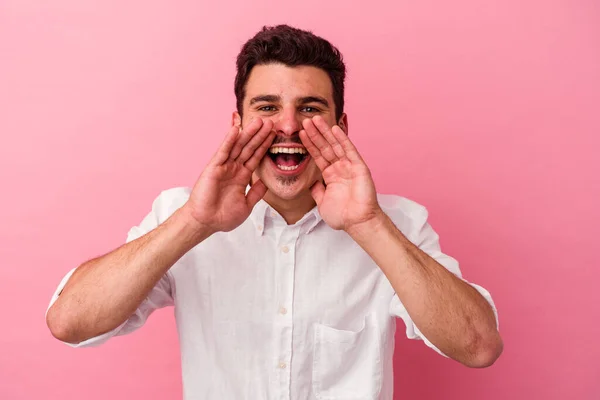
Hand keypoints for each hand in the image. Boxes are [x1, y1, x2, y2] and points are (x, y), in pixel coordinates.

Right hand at [184, 118, 274, 233]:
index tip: (274, 134)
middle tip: (270, 122)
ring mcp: (224, 167)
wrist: (206, 223)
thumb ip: (256, 192)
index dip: (265, 145)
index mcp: (242, 176)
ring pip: (238, 146)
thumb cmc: (222, 216)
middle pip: (249, 148)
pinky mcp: (213, 168)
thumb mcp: (246, 205)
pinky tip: (236, 129)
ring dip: (248, 133)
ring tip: (259, 121)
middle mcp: (233, 168)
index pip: (256, 157)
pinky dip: (229, 140)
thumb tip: (266, 182)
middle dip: (259, 135)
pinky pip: (223, 152)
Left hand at [300, 116, 382, 231]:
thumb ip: (317, 191)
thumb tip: (311, 184)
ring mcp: (349, 166)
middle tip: (306, 120)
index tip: (300, 134)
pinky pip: (349, 150)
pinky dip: (342, 139)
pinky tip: (334, 128)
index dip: (310, 144)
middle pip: (325, 147)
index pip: (318, 156)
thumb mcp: (322, 202)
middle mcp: (340, 168)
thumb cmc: (343, 216)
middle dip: (315, 134)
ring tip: (315, 119)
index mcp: (331, 175)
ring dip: (325, 132)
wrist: (357, 223)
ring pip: (335, 145)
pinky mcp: (359, 167)